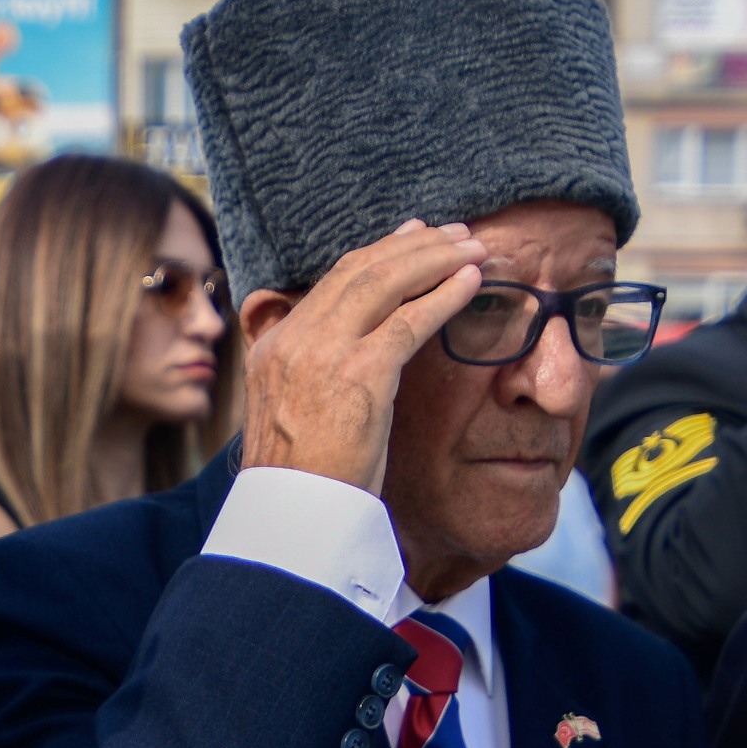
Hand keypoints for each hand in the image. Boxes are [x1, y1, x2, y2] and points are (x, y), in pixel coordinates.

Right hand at [234, 224, 487, 494]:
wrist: (292, 515)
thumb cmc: (301, 480)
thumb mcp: (290, 415)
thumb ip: (311, 376)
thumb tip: (352, 357)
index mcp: (273, 347)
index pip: (332, 282)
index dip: (378, 254)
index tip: (412, 236)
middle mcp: (293, 340)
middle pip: (358, 270)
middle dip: (413, 246)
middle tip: (453, 232)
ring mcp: (323, 353)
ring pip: (384, 282)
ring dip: (435, 259)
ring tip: (473, 248)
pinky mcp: (359, 374)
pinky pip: (410, 320)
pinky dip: (445, 296)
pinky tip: (472, 283)